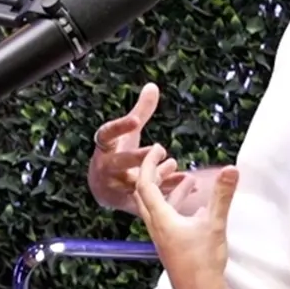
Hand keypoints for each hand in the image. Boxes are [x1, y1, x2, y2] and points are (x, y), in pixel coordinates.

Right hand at [88, 83, 164, 213]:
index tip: (136, 120)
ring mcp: (115, 187)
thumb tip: (153, 86)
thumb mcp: (125, 134)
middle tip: (156, 149)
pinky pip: (148, 197)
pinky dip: (167, 190)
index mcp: (104, 148)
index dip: (120, 127)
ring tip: (173, 164)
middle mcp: (106, 168)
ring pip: (135, 182)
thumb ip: (139, 112)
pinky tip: (187, 182)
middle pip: (119, 163)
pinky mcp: (127, 202)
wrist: (101, 189)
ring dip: (155, 175)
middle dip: (136, 157)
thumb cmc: (116, 154)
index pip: (107, 135)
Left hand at [132, 146, 239, 288]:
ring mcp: (162, 238)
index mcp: (161, 219)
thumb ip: (222, 196)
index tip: (157, 147)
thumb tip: (232, 169)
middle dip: (154, 173)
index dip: (150, 163)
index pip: (146, 184)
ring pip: (158, 207)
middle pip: (146, 194)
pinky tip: (196, 205)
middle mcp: (156, 227)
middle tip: (167, 158)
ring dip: (168, 190)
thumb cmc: (203, 262)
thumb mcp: (215, 225)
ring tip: (185, 177)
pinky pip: (169, 220)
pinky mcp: (171, 246)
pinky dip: (177, 206)